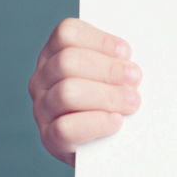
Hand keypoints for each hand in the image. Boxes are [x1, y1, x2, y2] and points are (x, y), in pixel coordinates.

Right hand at [28, 17, 141, 165]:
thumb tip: (133, 62)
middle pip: (67, 62)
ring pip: (66, 93)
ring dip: (106, 96)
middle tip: (134, 78)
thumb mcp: (111, 72)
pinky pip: (65, 128)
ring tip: (131, 101)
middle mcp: (42, 78)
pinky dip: (95, 122)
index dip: (99, 40)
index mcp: (55, 52)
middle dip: (107, 69)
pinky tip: (115, 121)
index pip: (67, 33)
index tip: (126, 52)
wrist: (103, 143)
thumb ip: (117, 60)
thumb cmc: (111, 98)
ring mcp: (42, 108)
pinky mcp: (48, 138)